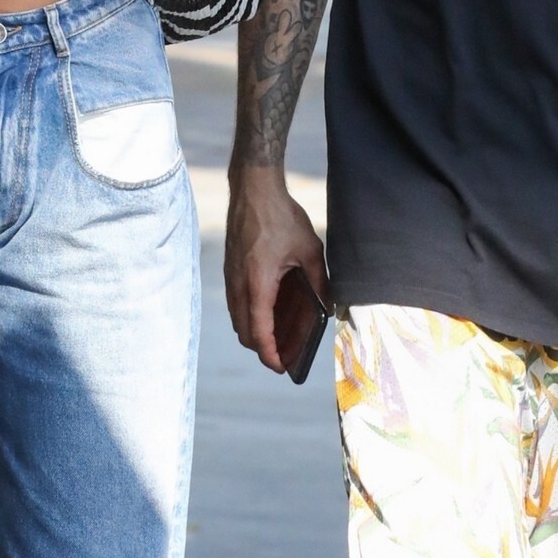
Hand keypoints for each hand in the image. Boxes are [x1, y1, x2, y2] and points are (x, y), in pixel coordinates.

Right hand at [225, 164, 328, 372]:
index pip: (259, 331)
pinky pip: (236, 303)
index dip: (270, 353)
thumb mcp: (310, 251)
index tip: (280, 367)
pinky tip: (268, 311)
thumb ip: (318, 282)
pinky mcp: (230, 269)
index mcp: (258, 283)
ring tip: (277, 337)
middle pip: (244, 332)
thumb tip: (327, 306)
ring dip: (254, 332)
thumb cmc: (281, 217)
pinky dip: (249, 315)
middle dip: (262, 348)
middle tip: (283, 356)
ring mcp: (230, 277)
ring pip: (238, 318)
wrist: (253, 190)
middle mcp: (239, 284)